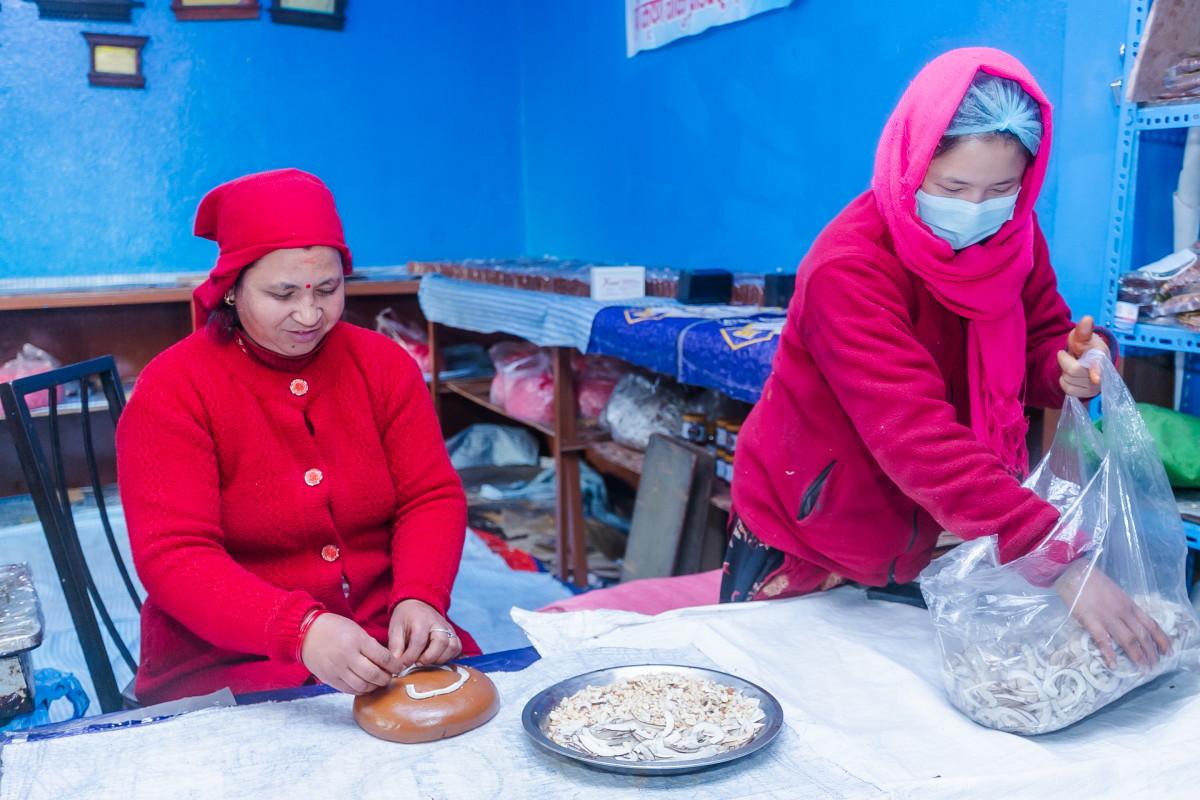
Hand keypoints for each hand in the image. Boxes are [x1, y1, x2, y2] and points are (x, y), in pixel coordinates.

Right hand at [300, 613, 401, 694]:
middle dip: (386, 678)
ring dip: (374, 686)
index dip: (394, 665)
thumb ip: (370, 645)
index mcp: (356, 641)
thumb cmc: (333, 628)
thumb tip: (386, 660)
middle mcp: (347, 657)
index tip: (398, 667)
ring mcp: (337, 669)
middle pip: (374, 675)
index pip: (382, 657)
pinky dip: (360, 690)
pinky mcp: (330, 679)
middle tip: (390, 676)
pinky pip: (349, 690)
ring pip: (362, 686)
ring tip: (378, 682)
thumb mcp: (355, 629)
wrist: (305, 633)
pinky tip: (365, 685)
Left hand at [389, 599, 462, 669]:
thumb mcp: (395, 628)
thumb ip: (395, 646)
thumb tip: (397, 665)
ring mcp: (448, 628)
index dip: (410, 657)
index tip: (402, 665)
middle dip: (428, 657)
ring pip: (452, 646)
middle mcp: (438, 623)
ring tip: (426, 660)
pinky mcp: (453, 634)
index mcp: (421, 620)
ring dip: (439, 658)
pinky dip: (448, 656)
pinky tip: (436, 657)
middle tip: (417, 662)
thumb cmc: (405, 618)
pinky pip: (457, 648)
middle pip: (441, 642)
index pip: (419, 641)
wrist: (417, 605)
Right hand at [1054, 561, 1170, 669]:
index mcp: (1129, 604)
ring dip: (1137, 656)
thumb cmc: (1091, 580)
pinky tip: (1113, 665)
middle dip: (1151, 652)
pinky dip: (1109, 654)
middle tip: (1155, 667)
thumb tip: (1125, 621)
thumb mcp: (1114, 592)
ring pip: (1128, 640)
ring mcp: (1108, 617)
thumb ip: (1121, 606)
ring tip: (1142, 669)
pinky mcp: (1091, 620)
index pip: (1151, 624)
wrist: (1073, 570)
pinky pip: (1103, 640)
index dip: (1161, 639)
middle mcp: (1123, 612)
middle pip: (1142, 635)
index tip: (1168, 651)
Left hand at [1057, 315, 1109, 398]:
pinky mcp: (1086, 395)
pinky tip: (1071, 375)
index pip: (1098, 365)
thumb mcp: (1082, 336)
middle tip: (1071, 355)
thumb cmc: (1085, 347)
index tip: (1096, 378)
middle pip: (1073, 371)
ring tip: (1073, 364)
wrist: (1086, 360)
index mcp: (1102, 358)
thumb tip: (1087, 319)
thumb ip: (1084, 330)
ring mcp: (1094, 387)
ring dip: (1065, 371)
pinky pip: (1066, 389)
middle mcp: (1102, 375)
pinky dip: (1064, 380)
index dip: (1097, 372)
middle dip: (1066, 361)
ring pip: (1068, 381)